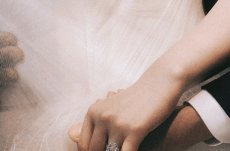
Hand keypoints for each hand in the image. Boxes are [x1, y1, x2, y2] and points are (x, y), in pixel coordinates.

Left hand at [67, 66, 188, 150]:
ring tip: (121, 150)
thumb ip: (93, 123)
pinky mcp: (135, 130)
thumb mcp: (111, 108)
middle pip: (94, 150)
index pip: (83, 143)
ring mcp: (117, 124)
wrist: (159, 84)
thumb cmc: (136, 99)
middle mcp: (102, 117)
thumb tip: (70, 134)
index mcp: (93, 111)